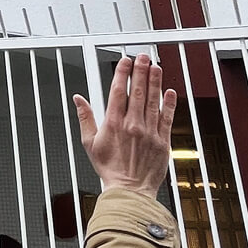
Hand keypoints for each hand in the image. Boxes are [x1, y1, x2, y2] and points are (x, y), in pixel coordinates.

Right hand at [73, 54, 175, 198]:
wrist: (129, 190)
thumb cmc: (110, 169)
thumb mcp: (89, 144)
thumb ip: (84, 118)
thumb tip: (78, 99)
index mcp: (114, 124)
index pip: (119, 91)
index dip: (123, 73)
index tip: (125, 61)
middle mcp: (133, 125)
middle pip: (138, 91)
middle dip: (141, 71)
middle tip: (143, 56)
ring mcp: (150, 132)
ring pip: (154, 101)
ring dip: (155, 82)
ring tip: (155, 66)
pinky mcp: (163, 141)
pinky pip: (167, 118)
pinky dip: (169, 104)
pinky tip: (169, 92)